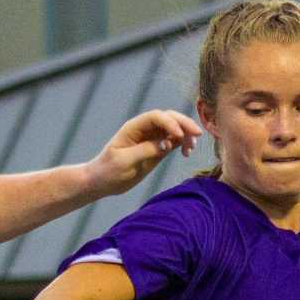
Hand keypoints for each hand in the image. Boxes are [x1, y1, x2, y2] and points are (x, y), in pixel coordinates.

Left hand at [83, 109, 203, 196]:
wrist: (101, 182)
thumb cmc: (108, 171)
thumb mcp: (124, 162)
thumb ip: (145, 151)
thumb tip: (166, 144)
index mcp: (133, 128)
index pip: (156, 117)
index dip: (170, 123)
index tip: (179, 136)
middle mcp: (144, 130)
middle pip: (169, 118)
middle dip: (184, 124)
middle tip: (197, 135)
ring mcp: (152, 138)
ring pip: (174, 128)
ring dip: (186, 134)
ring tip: (191, 148)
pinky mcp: (157, 149)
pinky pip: (174, 141)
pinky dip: (183, 144)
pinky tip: (186, 152)